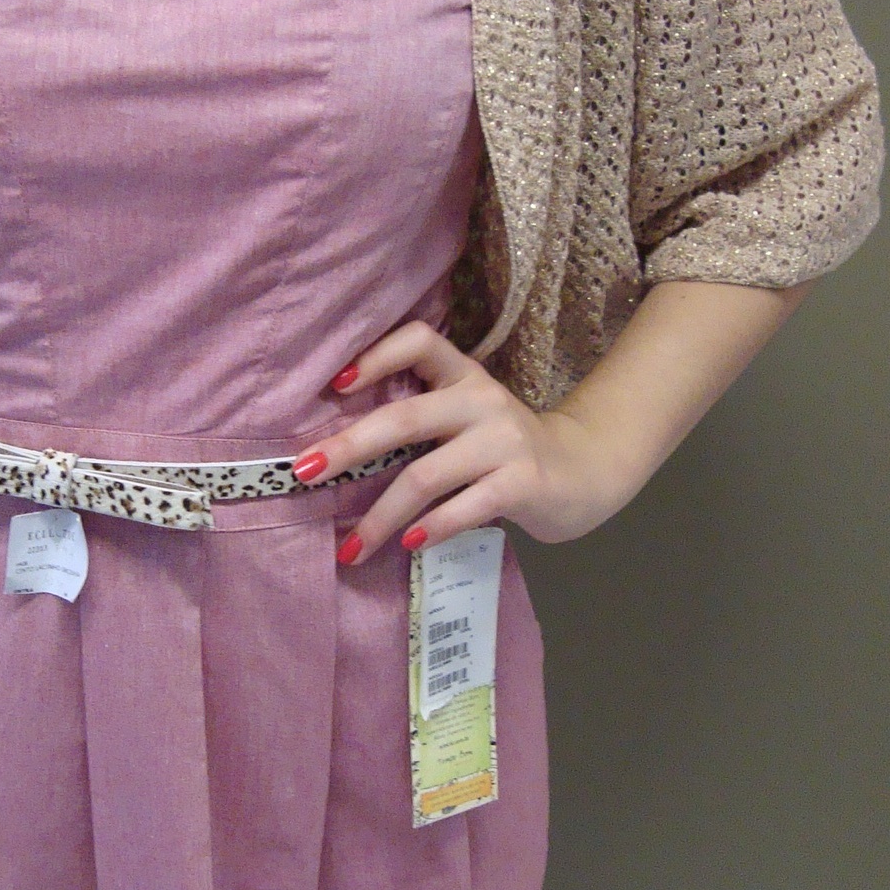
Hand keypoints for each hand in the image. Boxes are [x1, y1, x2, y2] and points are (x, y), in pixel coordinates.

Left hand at [296, 321, 631, 563]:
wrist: (584, 472)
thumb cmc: (505, 450)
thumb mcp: (466, 419)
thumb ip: (420, 421)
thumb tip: (336, 451)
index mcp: (462, 375)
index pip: (419, 341)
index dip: (376, 355)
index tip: (335, 385)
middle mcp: (482, 399)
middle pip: (405, 417)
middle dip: (349, 446)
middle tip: (304, 472)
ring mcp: (505, 440)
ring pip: (427, 474)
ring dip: (381, 515)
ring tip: (351, 547)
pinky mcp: (524, 481)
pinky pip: (466, 506)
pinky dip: (433, 527)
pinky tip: (409, 544)